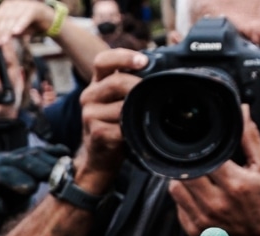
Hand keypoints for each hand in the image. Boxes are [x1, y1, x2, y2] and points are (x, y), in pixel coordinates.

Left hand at [0, 0, 56, 44]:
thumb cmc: (28, 26)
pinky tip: (16, 32)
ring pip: (13, 19)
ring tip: (4, 41)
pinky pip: (25, 17)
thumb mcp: (14, 30)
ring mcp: (23, 5)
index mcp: (6, 8)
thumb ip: (5, 33)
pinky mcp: (34, 8)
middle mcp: (13, 4)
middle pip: (3, 19)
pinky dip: (20, 25)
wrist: (48, 21)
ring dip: (8, 31)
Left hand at [0, 144, 69, 222]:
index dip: (18, 180)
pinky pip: (45, 149)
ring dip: (54, 161)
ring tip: (68, 172)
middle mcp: (7, 159)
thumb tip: (3, 204)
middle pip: (25, 160)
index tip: (32, 189)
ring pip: (37, 153)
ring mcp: (20, 153)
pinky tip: (67, 155)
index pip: (5, 174)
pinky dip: (57, 152)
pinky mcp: (31, 151)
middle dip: (42, 169)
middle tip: (58, 180)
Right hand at [77, 49, 146, 192]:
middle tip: (155, 92)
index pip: (103, 61)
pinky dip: (134, 129)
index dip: (123, 57)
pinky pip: (122, 127)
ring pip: (121, 106)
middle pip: (115, 82)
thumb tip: (170, 54)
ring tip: (145, 116)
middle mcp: (89, 96)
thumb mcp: (121, 99)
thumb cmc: (116, 124)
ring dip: (137, 111)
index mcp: (97, 83)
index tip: (143, 61)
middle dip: (139, 86)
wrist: (99, 157)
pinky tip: (136, 132)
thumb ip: (136, 80)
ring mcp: (90, 115)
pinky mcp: (96, 133)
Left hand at [170, 105, 259, 235]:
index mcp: (236, 185)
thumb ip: (252, 139)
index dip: (202, 147)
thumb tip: (242, 111)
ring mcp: (202, 217)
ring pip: (176, 186)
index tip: (202, 142)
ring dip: (183, 178)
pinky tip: (196, 192)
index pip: (207, 158)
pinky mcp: (192, 228)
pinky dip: (183, 194)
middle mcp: (217, 203)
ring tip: (196, 174)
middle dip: (190, 162)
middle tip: (197, 158)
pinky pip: (176, 203)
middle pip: (187, 172)